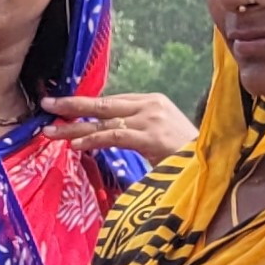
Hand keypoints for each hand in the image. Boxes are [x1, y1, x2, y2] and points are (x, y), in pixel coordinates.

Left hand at [42, 92, 196, 161]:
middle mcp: (150, 105)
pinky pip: (114, 137)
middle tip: (46, 103)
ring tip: (49, 131)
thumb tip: (106, 135)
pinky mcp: (151, 137)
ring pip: (103, 121)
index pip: (111, 101)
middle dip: (71, 104)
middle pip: (102, 104)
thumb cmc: (187, 156)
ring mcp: (150, 119)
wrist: (217, 163)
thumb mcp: (159, 137)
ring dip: (73, 127)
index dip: (85, 105)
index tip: (61, 108)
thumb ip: (135, 131)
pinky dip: (93, 140)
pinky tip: (75, 145)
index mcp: (152, 102)